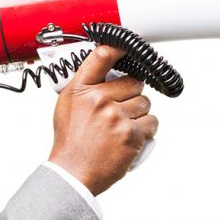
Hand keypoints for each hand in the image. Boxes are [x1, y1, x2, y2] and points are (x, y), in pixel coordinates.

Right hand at [48, 45, 157, 195]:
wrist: (73, 172)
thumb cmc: (70, 141)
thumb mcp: (67, 105)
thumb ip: (85, 85)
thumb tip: (105, 69)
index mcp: (81, 90)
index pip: (102, 57)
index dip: (119, 48)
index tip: (127, 47)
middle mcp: (99, 100)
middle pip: (134, 82)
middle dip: (131, 94)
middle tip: (120, 107)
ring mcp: (117, 117)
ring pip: (145, 103)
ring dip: (139, 113)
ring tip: (123, 125)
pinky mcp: (132, 135)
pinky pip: (152, 122)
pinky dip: (145, 129)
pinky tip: (131, 135)